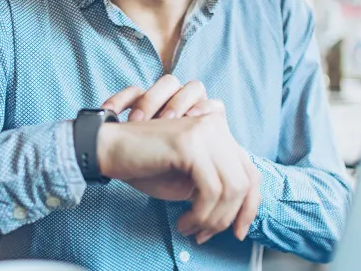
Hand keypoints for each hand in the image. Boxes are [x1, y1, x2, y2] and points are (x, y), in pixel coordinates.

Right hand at [97, 80, 260, 243]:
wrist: (109, 149)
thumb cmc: (144, 165)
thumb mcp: (187, 178)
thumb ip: (215, 185)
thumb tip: (237, 214)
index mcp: (219, 132)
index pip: (251, 172)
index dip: (250, 206)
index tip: (238, 231)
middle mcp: (216, 126)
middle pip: (245, 182)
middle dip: (228, 217)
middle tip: (205, 234)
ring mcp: (204, 131)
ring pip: (231, 189)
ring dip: (212, 219)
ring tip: (189, 228)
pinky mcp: (190, 143)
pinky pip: (210, 190)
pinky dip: (200, 214)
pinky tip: (183, 220)